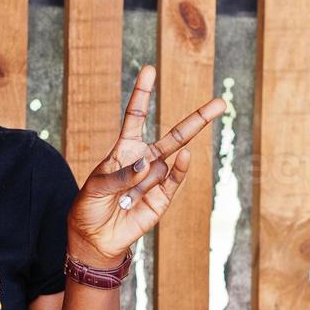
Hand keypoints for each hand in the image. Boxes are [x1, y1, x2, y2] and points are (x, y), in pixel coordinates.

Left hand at [66, 64, 225, 267]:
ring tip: (130, 193)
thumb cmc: (89, 208)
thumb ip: (118, 175)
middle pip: (174, 135)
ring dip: (162, 163)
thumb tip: (146, 164)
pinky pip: (174, 180)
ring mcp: (156, 179)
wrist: (94, 239)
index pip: (136, 116)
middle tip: (220, 103)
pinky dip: (180, 169)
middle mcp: (144, 161)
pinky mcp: (162, 199)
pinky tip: (185, 156)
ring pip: (170, 160)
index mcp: (124, 150)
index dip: (142, 94)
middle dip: (197, 119)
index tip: (149, 70)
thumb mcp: (94, 188)